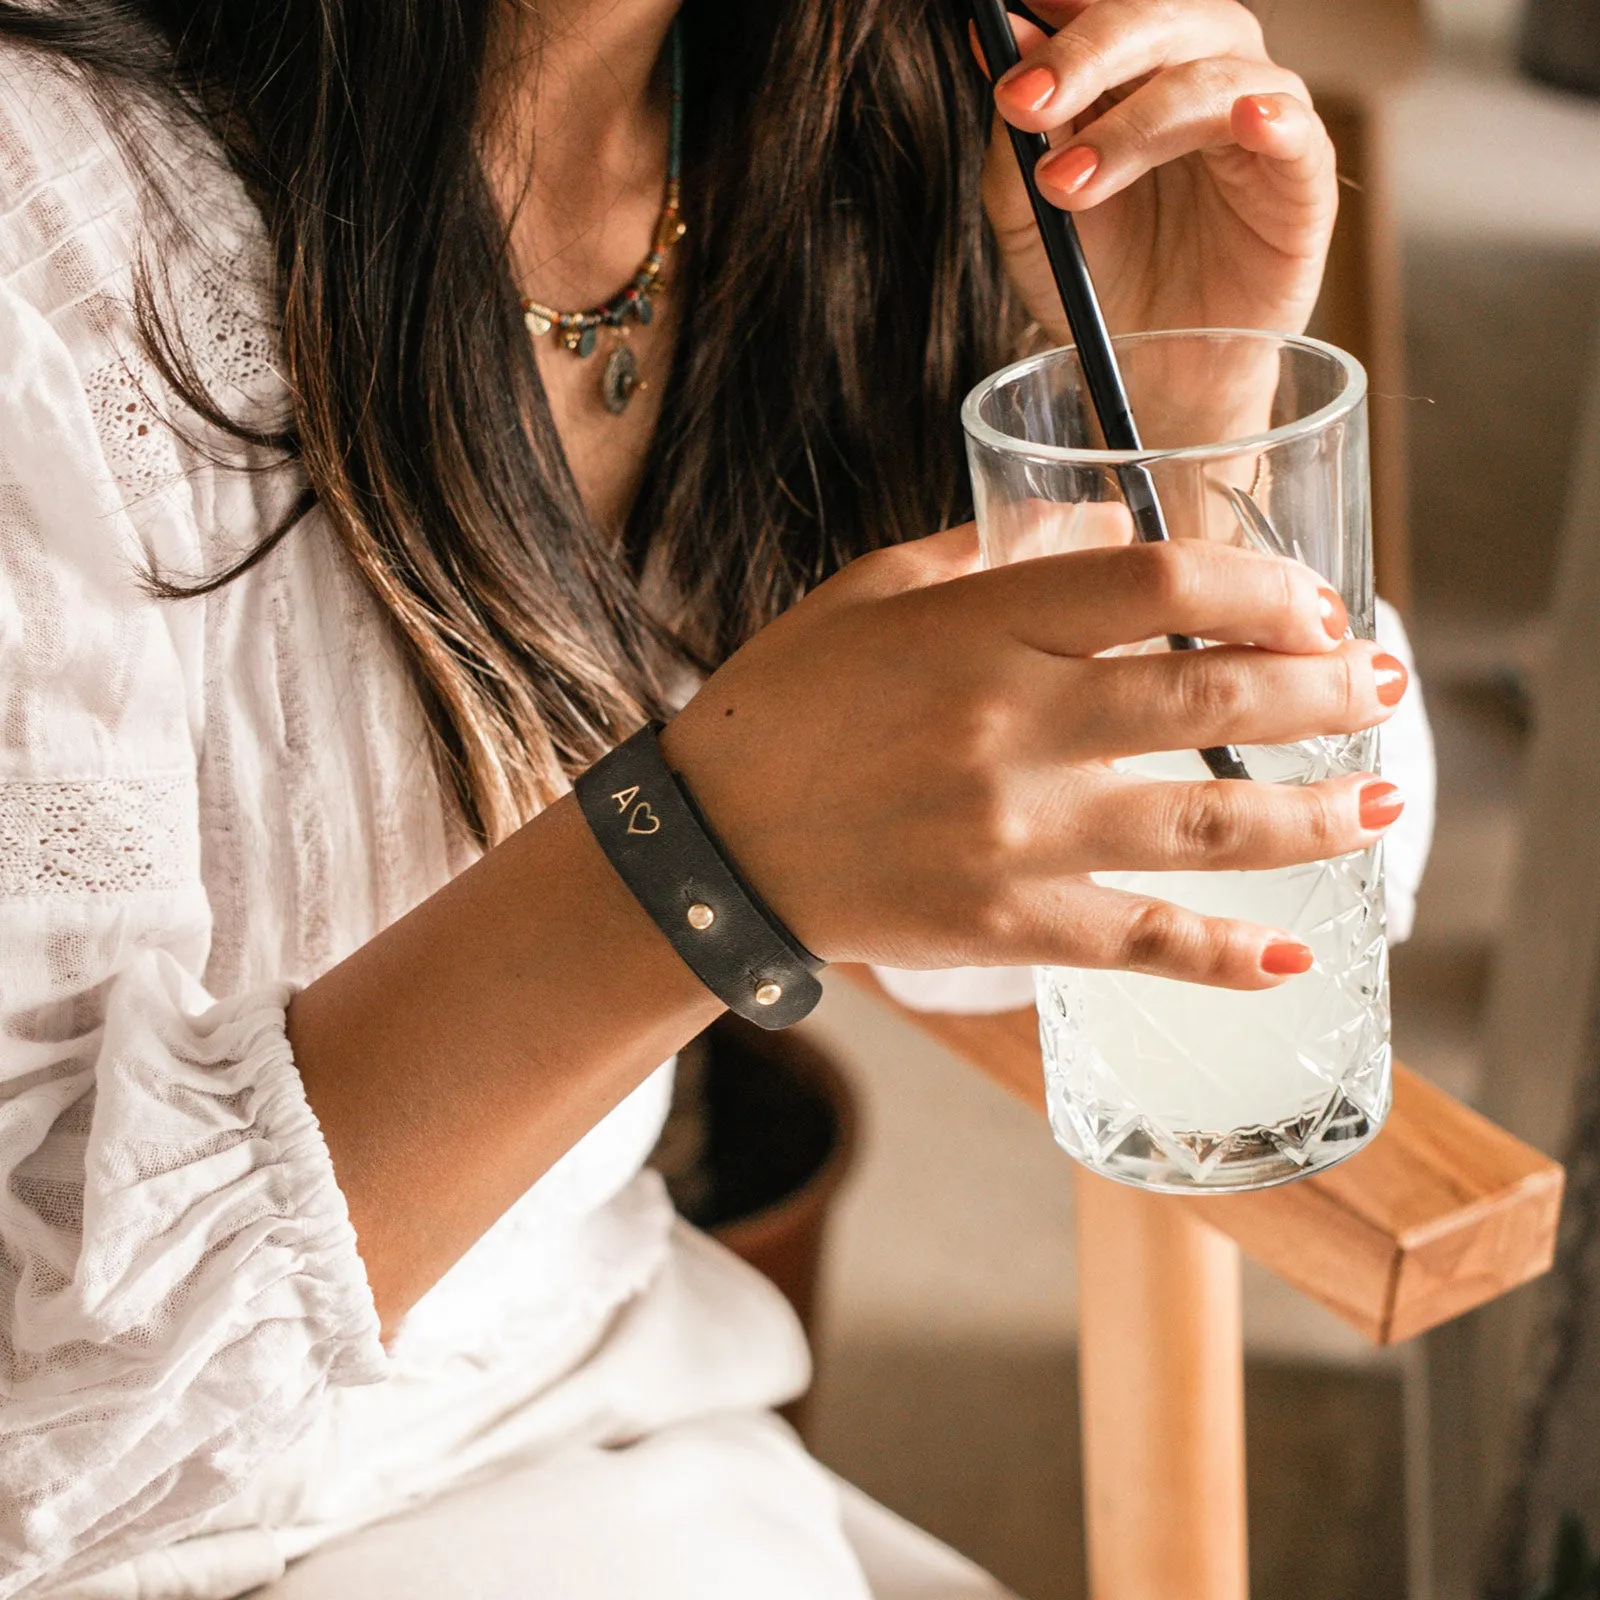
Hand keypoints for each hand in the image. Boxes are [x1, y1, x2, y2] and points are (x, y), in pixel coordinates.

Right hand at [661, 526, 1407, 990]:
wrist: (712, 845)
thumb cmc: (786, 705)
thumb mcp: (872, 592)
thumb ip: (996, 551)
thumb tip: (1114, 524)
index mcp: (981, 630)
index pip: (1162, 586)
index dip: (1264, 589)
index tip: (1312, 606)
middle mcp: (1011, 726)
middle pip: (1212, 702)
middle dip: (1323, 692)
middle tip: (1381, 688)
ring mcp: (1014, 835)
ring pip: (1205, 827)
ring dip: (1315, 817)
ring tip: (1383, 806)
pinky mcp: (1006, 923)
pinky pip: (1139, 941)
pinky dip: (1223, 955)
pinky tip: (1290, 956)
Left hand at [977, 0, 1337, 338]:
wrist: (1150, 371)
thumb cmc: (1098, 282)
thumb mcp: (1029, 212)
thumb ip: (1017, 131)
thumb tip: (998, 33)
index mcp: (1132, 67)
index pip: (1105, 4)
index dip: (1065, 6)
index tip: (1008, 19)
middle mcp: (1199, 71)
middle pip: (1158, 18)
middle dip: (1085, 54)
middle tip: (1024, 102)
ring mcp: (1256, 118)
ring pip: (1211, 76)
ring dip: (1134, 123)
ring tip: (1067, 182)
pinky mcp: (1300, 179)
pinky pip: (1297, 130)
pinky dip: (1272, 118)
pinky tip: (1242, 124)